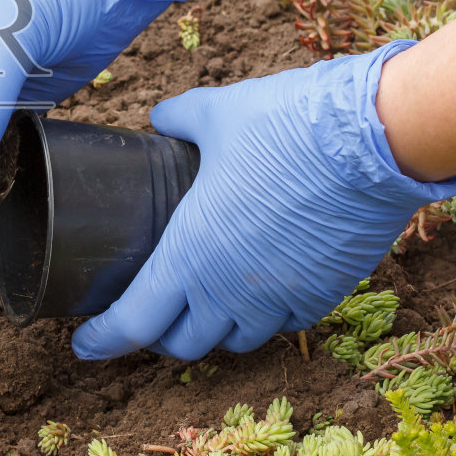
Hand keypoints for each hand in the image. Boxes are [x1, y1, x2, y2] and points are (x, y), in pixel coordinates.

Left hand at [71, 41, 455, 360]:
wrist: (372, 142)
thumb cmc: (285, 125)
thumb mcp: (215, 113)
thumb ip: (179, 119)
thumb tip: (160, 117)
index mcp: (189, 253)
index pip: (133, 321)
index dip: (102, 338)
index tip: (83, 342)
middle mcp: (230, 291)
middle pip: (181, 342)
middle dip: (156, 336)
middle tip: (145, 315)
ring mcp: (280, 299)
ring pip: (235, 341)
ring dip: (212, 330)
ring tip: (202, 307)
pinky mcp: (324, 295)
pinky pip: (283, 324)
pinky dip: (263, 318)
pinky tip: (258, 294)